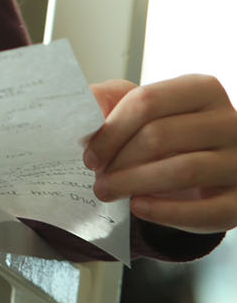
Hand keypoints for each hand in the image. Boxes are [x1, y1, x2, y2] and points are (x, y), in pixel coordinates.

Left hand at [82, 75, 236, 232]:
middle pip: (161, 136)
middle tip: (97, 179)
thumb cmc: (169, 133)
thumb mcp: (144, 109)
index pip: (147, 101)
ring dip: (135, 184)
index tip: (89, 155)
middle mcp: (230, 122)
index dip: (111, 130)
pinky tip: (139, 208)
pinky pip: (208, 211)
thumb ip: (110, 100)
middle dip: (119, 160)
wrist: (210, 169)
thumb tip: (80, 100)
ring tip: (107, 192)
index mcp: (202, 90)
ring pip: (183, 170)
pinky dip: (168, 213)